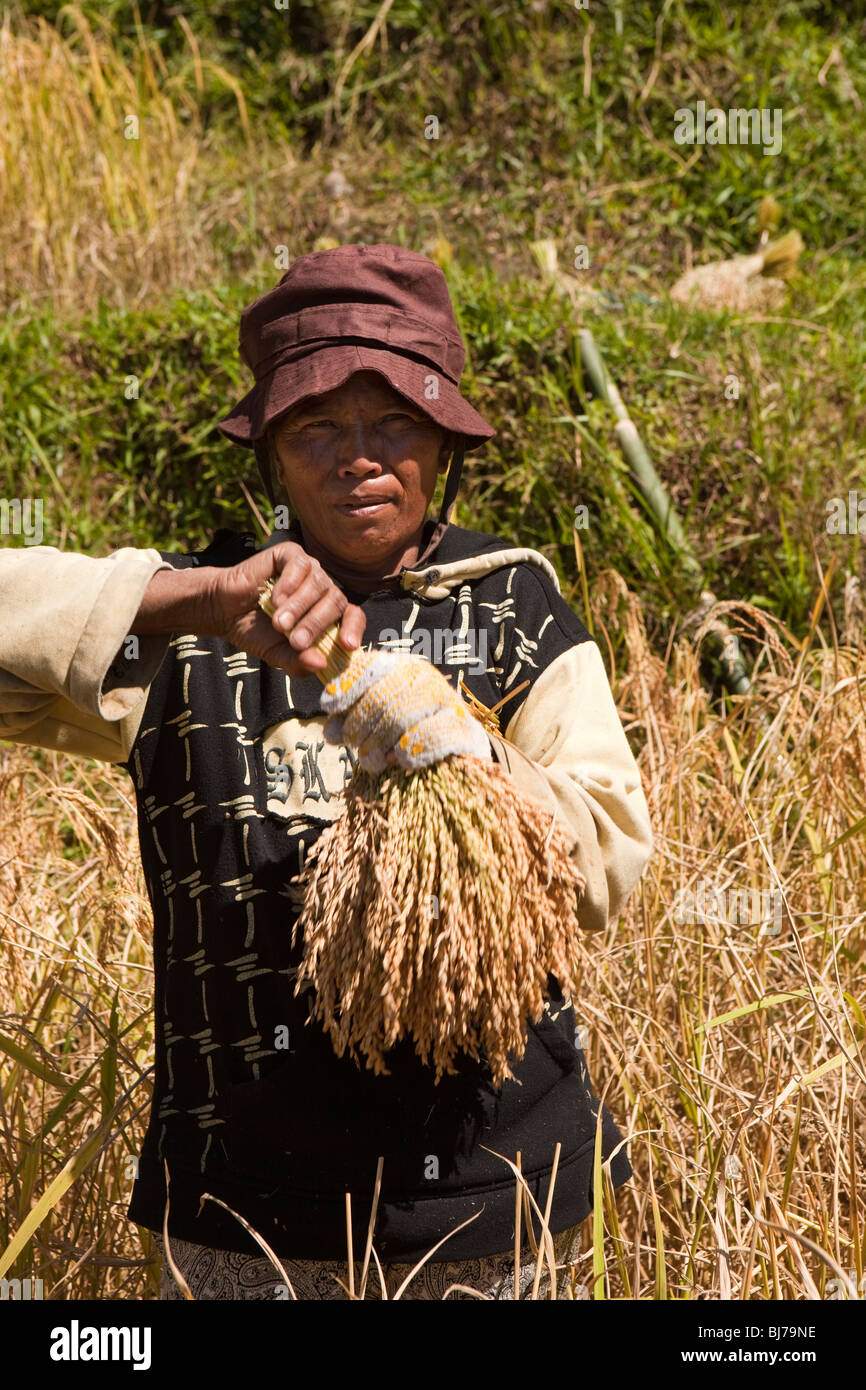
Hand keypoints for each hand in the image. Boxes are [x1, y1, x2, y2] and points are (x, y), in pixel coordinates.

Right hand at [204, 543, 365, 676]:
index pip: (353, 616)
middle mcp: (322, 589)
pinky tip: (274, 598)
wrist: (223, 611)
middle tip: (295, 641)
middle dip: (316, 624)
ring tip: (278, 623)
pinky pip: (301, 565)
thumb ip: (299, 663)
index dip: (353, 629)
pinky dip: (289, 584)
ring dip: (299, 607)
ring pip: (320, 584)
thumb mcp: (278, 655)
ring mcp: (309, 570)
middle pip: (336, 602)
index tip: (347, 645)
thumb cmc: (256, 631)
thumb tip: (320, 665)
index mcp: (326, 613)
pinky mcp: (291, 554)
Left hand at [320, 650, 491, 770]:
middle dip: (360, 725)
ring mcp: (446, 701)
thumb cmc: (409, 732)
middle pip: (381, 698)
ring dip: (378, 744)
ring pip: (400, 717)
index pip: (371, 666)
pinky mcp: (463, 727)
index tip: (330, 707)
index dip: (348, 685)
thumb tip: (331, 731)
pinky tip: (399, 760)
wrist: (459, 747)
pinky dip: (409, 750)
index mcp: (402, 667)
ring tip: (371, 760)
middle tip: (353, 745)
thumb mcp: (377, 720)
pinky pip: (429, 736)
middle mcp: (424, 677)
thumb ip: (352, 720)